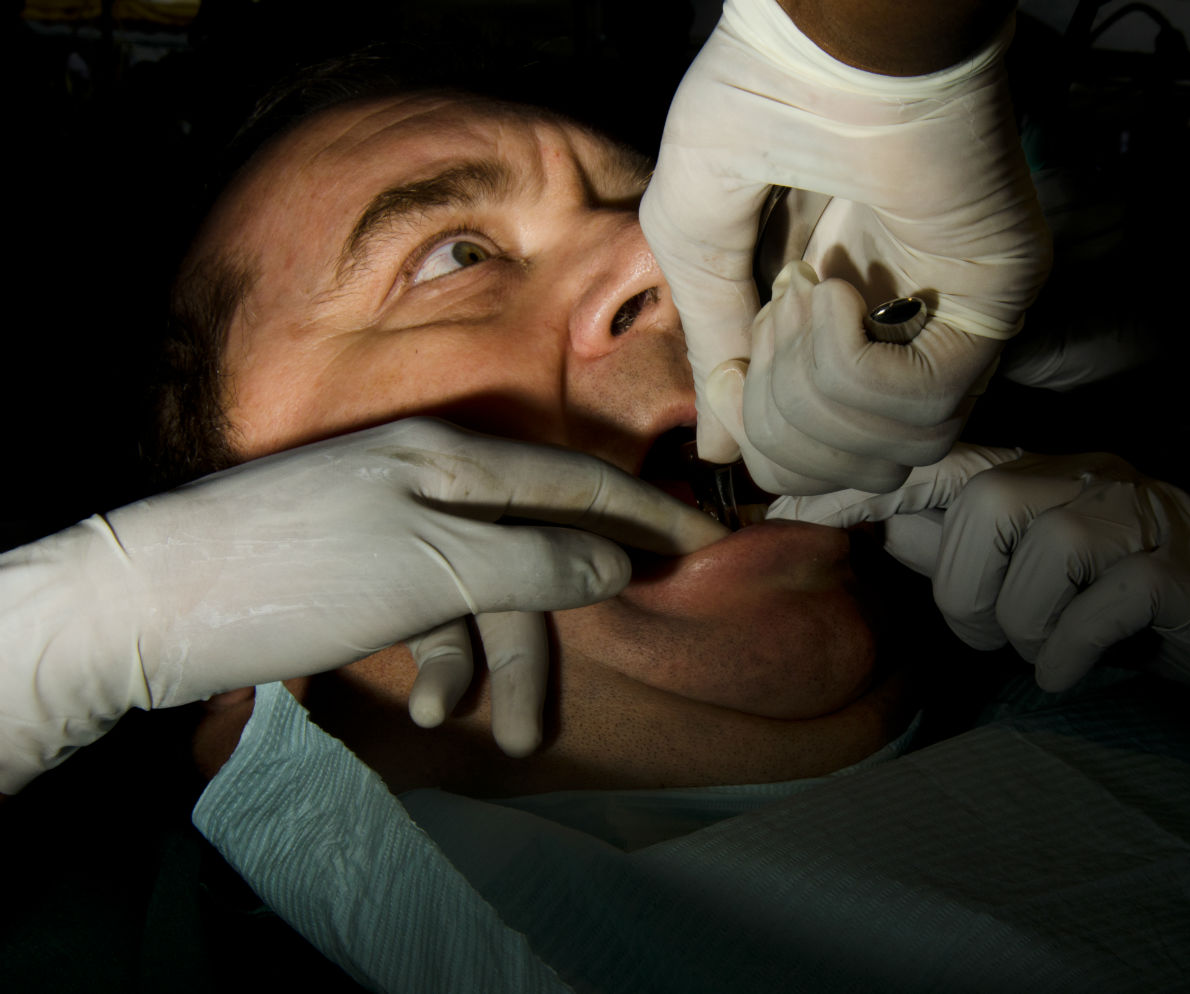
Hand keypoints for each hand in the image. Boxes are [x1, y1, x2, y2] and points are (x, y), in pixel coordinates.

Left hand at [0, 418, 725, 792]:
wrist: (145, 602)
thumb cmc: (300, 571)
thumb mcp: (433, 566)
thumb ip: (533, 561)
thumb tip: (617, 560)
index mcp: (456, 459)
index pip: (577, 482)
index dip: (647, 516)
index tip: (709, 546)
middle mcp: (433, 481)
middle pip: (531, 552)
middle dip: (550, 636)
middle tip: (558, 717)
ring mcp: (395, 525)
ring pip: (481, 592)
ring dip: (489, 664)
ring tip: (490, 736)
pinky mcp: (362, 569)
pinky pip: (430, 608)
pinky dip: (437, 656)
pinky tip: (423, 703)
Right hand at [640, 0, 1050, 493]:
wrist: (826, 36)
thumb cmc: (760, 104)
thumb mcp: (699, 242)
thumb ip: (714, 349)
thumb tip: (718, 455)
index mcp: (840, 318)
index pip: (820, 451)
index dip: (764, 441)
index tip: (738, 374)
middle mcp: (903, 333)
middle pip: (853, 471)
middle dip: (783, 422)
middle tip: (774, 316)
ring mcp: (954, 323)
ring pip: (894, 454)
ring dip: (814, 390)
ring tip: (805, 292)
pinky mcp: (994, 307)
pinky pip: (924, 410)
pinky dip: (854, 368)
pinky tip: (835, 287)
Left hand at [773, 445, 1189, 782]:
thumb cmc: (1149, 617)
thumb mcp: (1047, 584)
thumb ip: (971, 552)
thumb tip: (887, 528)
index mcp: (1046, 478)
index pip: (938, 464)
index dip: (862, 486)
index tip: (789, 513)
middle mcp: (1087, 479)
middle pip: (976, 507)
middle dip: (966, 593)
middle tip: (1006, 635)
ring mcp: (1139, 516)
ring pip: (1026, 547)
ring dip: (1020, 625)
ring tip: (1052, 650)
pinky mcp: (1180, 568)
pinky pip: (1090, 603)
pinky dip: (1069, 653)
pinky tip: (1084, 668)